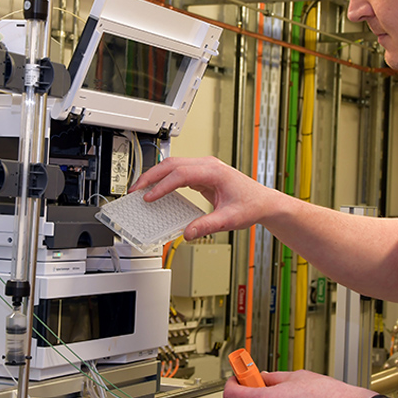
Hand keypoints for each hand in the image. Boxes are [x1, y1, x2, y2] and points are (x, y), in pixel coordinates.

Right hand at [130, 157, 275, 239]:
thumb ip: (207, 226)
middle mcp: (208, 165)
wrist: (263, 202)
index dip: (162, 186)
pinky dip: (164, 180)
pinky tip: (155, 190)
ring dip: (155, 176)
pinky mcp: (202, 174)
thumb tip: (187, 233)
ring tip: (140, 190)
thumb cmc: (251, 205)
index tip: (149, 197)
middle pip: (172, 164)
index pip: (181, 174)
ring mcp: (204, 168)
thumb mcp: (230, 219)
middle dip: (151, 176)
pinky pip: (178, 172)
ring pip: (173, 165)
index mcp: (214, 171)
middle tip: (135, 191)